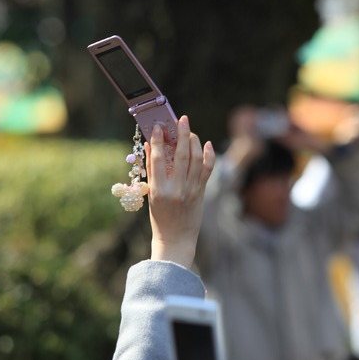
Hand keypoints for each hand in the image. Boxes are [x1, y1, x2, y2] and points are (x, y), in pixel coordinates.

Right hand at [147, 115, 214, 268]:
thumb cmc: (159, 217)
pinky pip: (208, 170)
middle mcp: (176, 189)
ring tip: (190, 131)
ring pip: (196, 159)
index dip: (158, 140)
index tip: (158, 126)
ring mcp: (191, 190)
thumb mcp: (151, 194)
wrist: (175, 240)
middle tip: (181, 120)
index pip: (158, 159)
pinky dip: (209, 155)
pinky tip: (206, 144)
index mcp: (159, 189)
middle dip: (181, 134)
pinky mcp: (201, 193)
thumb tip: (150, 146)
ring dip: (194, 141)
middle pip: (181, 155)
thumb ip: (151, 170)